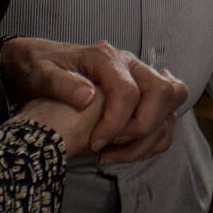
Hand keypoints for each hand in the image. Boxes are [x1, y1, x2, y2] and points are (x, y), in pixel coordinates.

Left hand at [0, 37, 187, 162]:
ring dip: (149, 137)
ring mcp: (141, 78)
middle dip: (143, 128)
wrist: (40, 64)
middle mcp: (130, 64)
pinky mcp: (144, 94)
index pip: (128, 91)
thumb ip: (60, 83)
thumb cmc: (40, 68)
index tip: (95, 144)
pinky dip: (150, 140)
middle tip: (110, 146)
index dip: (116, 123)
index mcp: (105, 58)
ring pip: (172, 105)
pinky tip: (120, 150)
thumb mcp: (40, 73)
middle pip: (164, 93)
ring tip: (112, 153)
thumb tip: (87, 97)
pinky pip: (166, 119)